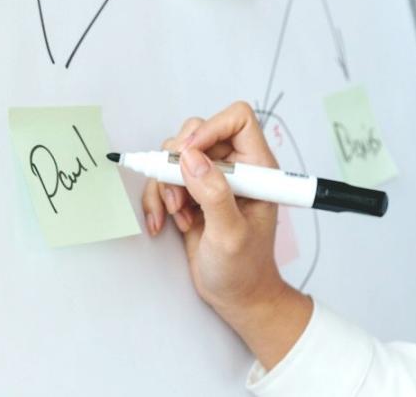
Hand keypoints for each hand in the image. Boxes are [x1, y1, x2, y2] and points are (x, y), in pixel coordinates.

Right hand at [141, 101, 311, 368]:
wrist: (236, 297)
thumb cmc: (244, 269)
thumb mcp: (231, 234)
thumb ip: (214, 194)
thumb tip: (190, 158)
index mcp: (257, 168)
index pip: (238, 119)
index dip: (211, 128)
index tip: (189, 155)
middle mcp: (235, 167)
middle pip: (198, 133)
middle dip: (179, 163)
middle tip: (179, 195)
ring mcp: (211, 179)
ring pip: (176, 156)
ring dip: (166, 185)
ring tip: (178, 216)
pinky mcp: (192, 194)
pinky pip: (164, 179)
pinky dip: (158, 199)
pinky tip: (165, 223)